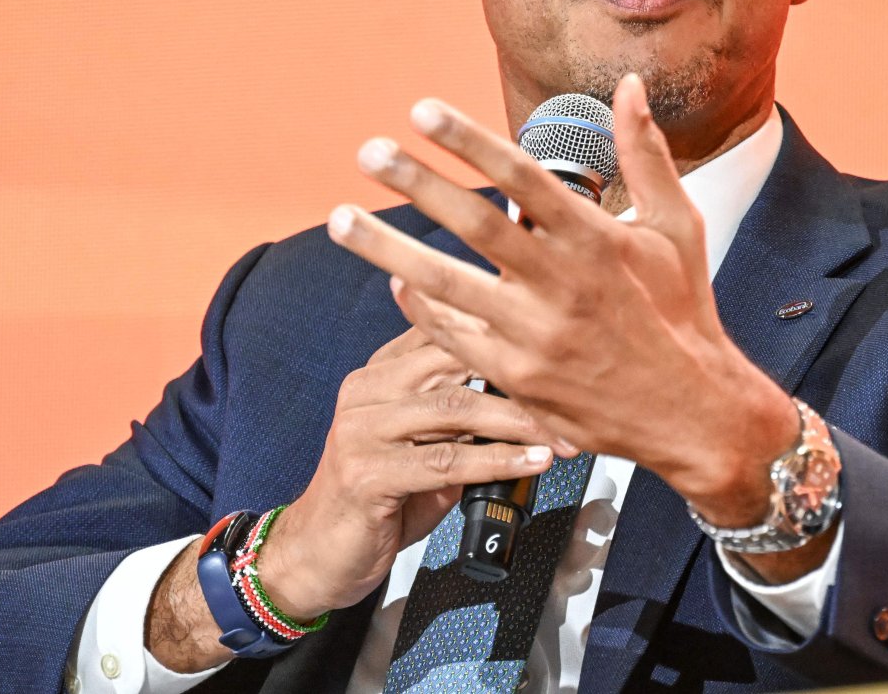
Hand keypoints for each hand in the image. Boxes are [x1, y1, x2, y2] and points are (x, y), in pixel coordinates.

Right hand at [255, 327, 559, 620]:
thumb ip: (461, 421)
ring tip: (560, 435)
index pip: (444, 334)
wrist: (316, 553)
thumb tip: (528, 408)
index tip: (554, 353)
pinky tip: (530, 462)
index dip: (502, 340)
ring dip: (517, 423)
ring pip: (454, 410)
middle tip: (571, 398)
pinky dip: (496, 462)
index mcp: (378, 373)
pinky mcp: (365, 473)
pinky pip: (444, 461)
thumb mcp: (421, 448)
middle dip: (519, 380)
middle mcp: (365, 390)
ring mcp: (360, 429)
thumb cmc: (377, 501)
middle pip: (454, 364)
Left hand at [326, 73, 799, 525]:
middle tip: (369, 152)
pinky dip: (418, 306)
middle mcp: (562, 285)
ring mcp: (535, 336)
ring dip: (386, 249)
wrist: (693, 413)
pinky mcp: (517, 378)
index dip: (468, 140)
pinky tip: (393, 280)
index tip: (421, 110)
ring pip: (445, 283)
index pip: (522, 177)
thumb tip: (628, 85)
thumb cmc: (682, 309)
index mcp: (597, 239)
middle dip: (416, 184)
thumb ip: (644, 152)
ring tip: (339, 219)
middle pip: (474, 224)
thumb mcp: (676, 225)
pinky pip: (451, 336)